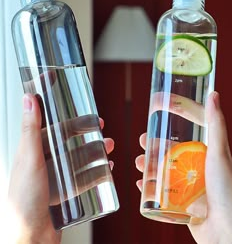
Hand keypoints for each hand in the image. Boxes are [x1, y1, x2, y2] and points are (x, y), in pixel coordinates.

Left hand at [7, 94, 113, 243]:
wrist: (30, 239)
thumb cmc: (24, 200)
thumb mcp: (30, 159)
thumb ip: (31, 129)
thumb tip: (29, 99)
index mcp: (31, 151)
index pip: (51, 127)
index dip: (69, 117)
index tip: (84, 110)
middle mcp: (42, 163)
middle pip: (69, 143)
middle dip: (87, 134)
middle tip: (103, 128)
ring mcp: (54, 178)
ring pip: (78, 160)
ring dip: (95, 152)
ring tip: (109, 147)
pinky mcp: (63, 193)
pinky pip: (83, 179)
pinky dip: (95, 172)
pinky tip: (106, 169)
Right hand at [136, 91, 231, 243]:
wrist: (228, 232)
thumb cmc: (229, 190)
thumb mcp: (219, 153)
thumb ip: (215, 124)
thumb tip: (214, 94)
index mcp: (206, 155)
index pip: (185, 133)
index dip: (170, 122)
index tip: (156, 111)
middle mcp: (196, 169)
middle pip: (169, 153)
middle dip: (153, 146)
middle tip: (142, 142)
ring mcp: (188, 186)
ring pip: (163, 171)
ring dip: (149, 166)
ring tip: (140, 164)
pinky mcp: (181, 204)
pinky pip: (161, 193)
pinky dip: (150, 188)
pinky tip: (143, 185)